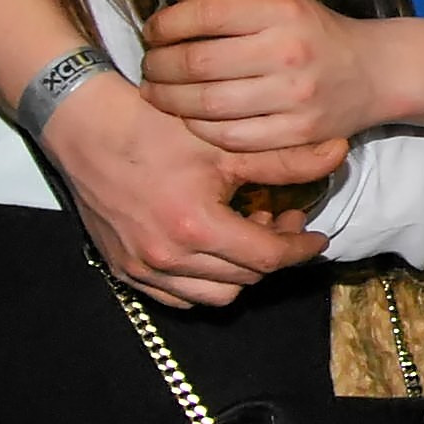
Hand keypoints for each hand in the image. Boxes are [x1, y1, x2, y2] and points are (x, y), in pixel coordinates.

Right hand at [40, 70, 345, 307]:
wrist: (86, 127)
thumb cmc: (154, 129)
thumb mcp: (226, 143)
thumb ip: (285, 160)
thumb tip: (337, 154)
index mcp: (197, 229)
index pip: (267, 258)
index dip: (300, 249)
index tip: (316, 237)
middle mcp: (167, 258)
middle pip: (244, 279)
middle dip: (271, 255)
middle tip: (281, 221)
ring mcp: (141, 268)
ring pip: (212, 294)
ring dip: (238, 271)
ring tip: (245, 231)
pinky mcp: (122, 268)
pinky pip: (176, 296)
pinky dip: (202, 280)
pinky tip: (211, 247)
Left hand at [138, 0, 382, 148]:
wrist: (375, 71)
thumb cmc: (316, 30)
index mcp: (281, 11)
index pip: (204, 14)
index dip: (165, 24)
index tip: (153, 31)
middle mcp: (287, 52)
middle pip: (197, 64)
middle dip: (158, 65)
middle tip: (149, 66)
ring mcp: (294, 97)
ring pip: (207, 104)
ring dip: (169, 100)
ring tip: (158, 92)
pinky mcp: (297, 132)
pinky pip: (230, 136)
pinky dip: (199, 128)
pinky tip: (189, 117)